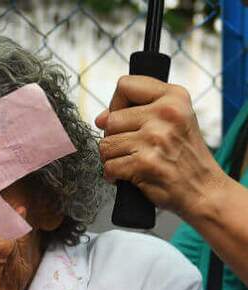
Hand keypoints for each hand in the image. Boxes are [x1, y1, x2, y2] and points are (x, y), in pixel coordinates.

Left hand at [96, 76, 228, 219]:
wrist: (203, 189)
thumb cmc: (183, 155)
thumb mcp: (174, 120)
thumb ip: (138, 110)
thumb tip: (100, 118)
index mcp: (174, 97)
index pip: (125, 85)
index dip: (117, 104)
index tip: (126, 119)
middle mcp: (166, 114)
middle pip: (110, 120)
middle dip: (114, 138)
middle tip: (134, 148)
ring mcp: (155, 138)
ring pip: (105, 144)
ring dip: (113, 158)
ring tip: (132, 162)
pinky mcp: (144, 163)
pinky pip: (108, 166)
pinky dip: (113, 175)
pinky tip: (129, 175)